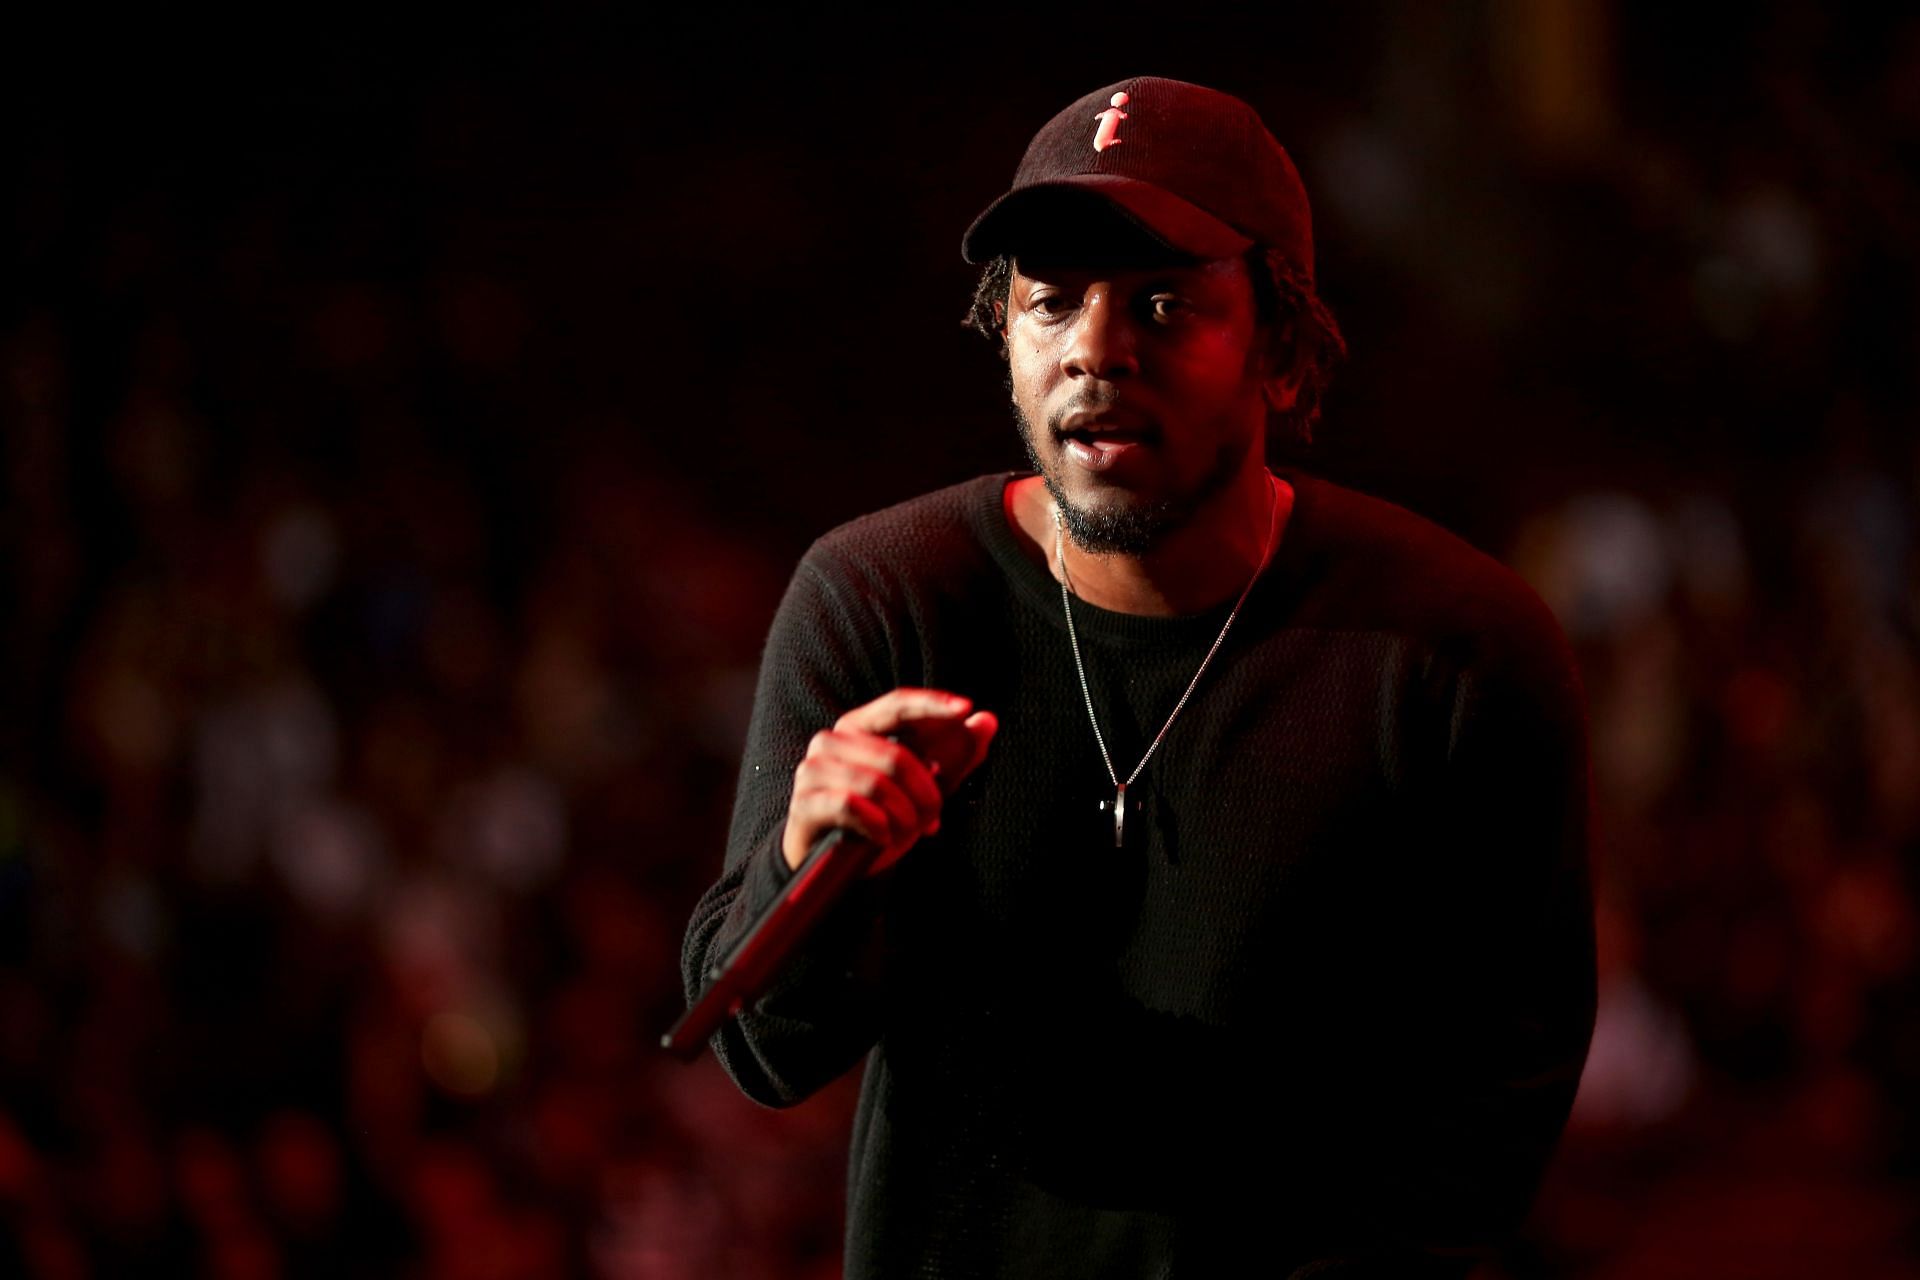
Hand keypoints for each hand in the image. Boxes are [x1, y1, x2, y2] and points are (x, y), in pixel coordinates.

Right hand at [781, 688, 998, 874]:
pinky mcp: (804, 802)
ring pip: (875, 784)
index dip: (931, 704)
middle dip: (925, 792)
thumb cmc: (878, 817)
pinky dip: (878, 826)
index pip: (897, 704)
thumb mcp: (921, 789)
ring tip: (907, 830)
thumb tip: (987, 721)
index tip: (965, 707)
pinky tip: (883, 837)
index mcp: (859, 727)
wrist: (833, 862)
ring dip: (903, 815)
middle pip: (895, 754)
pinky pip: (852, 807)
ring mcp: (813, 770)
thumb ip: (954, 756)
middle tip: (933, 816)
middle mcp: (831, 741)